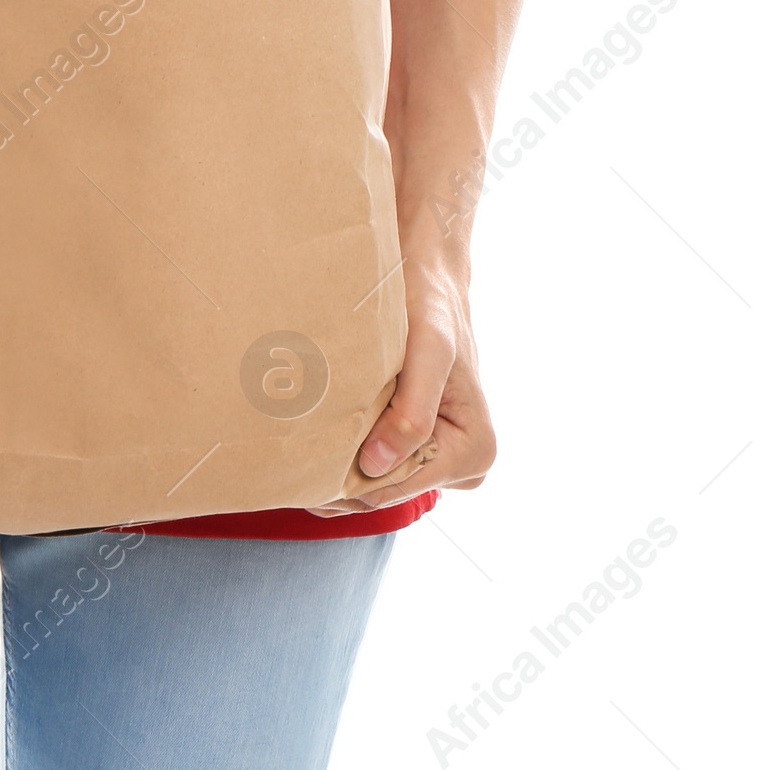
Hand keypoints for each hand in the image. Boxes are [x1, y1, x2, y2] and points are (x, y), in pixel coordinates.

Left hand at [312, 268, 496, 516]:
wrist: (426, 277)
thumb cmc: (430, 306)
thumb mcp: (428, 351)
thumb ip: (412, 413)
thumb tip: (377, 467)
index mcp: (475, 451)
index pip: (398, 489)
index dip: (352, 481)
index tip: (306, 464)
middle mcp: (464, 465)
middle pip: (386, 492)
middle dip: (343, 478)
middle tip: (294, 458)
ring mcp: (439, 458)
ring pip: (376, 484)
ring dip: (340, 470)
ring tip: (301, 448)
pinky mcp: (416, 445)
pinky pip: (375, 465)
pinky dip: (346, 456)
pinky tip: (318, 440)